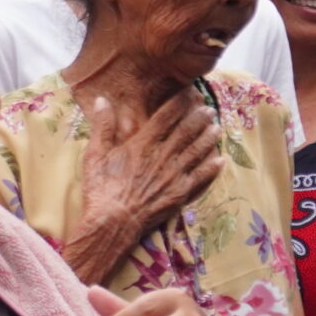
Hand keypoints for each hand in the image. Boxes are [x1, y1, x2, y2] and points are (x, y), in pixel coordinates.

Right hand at [83, 91, 221, 240]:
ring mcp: (174, 175)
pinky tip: (220, 160)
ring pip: (197, 151)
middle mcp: (162, 156)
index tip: (190, 93)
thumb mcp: (95, 154)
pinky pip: (201, 177)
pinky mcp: (180, 194)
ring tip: (217, 128)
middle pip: (186, 131)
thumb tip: (102, 100)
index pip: (166, 116)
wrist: (113, 222)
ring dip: (208, 138)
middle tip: (209, 109)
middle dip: (199, 118)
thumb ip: (102, 126)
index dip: (180, 103)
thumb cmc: (101, 188)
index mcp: (143, 143)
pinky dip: (212, 168)